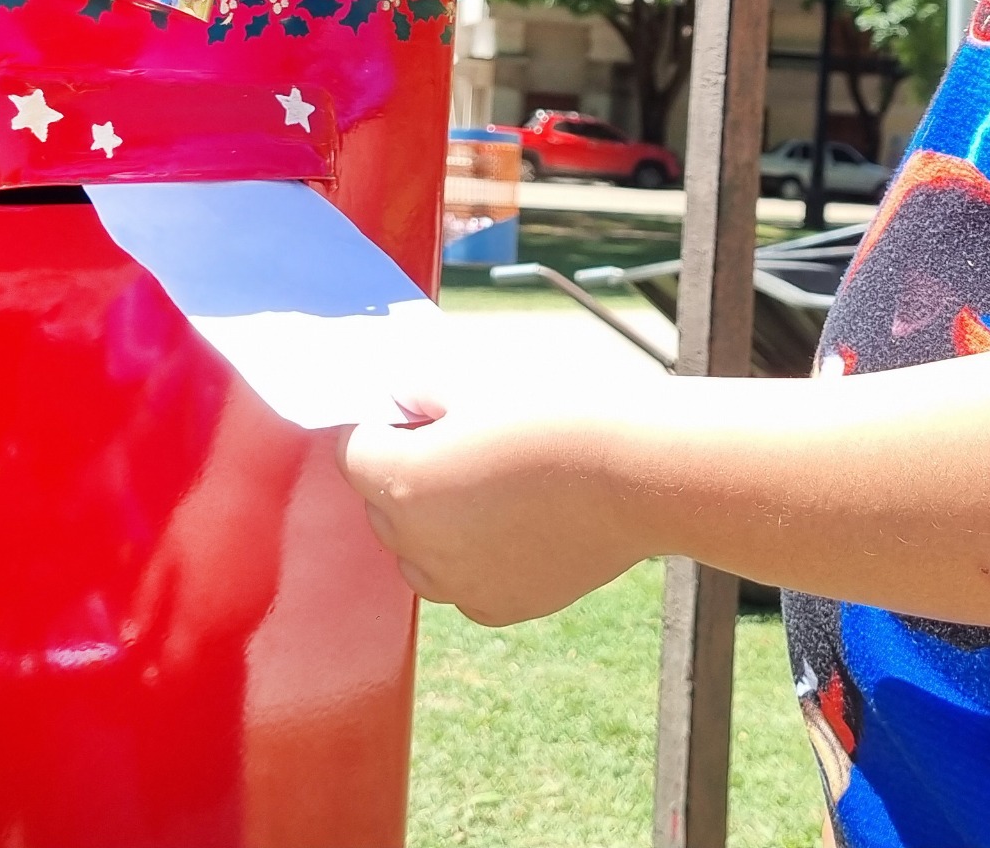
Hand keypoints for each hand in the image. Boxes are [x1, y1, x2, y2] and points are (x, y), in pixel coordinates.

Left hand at [336, 377, 651, 625]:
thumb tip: (399, 396)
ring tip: (485, 484)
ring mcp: (458, 583)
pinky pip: (461, 585)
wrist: (636, 471)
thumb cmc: (558, 415)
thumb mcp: (477, 382)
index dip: (380, 425)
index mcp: (402, 479)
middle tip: (455, 439)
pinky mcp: (500, 607)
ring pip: (416, 554)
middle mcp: (418, 542)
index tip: (411, 412)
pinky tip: (514, 522)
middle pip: (380, 505)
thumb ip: (422, 391)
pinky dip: (472, 559)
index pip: (354, 451)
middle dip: (402, 473)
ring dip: (430, 523)